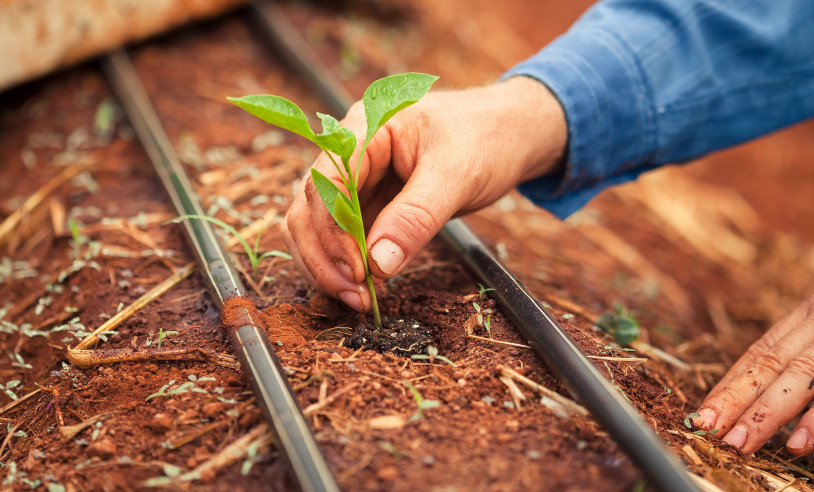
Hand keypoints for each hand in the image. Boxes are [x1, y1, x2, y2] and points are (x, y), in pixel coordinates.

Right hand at [281, 77, 566, 310]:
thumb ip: (417, 217)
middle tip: (355, 297)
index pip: (328, 181)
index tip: (357, 271)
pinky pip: (341, 235)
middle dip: (325, 256)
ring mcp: (357, 177)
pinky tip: (365, 287)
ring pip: (315, 225)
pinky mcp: (368, 201)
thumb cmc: (486, 138)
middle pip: (310, 206)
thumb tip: (378, 264)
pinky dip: (345, 264)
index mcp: (368, 127)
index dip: (333, 230)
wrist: (510, 133)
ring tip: (359, 299)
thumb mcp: (457, 175)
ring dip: (328, 265)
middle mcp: (352, 151)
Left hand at [694, 293, 813, 454]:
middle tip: (709, 432)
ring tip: (743, 443)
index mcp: (808, 315)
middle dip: (737, 401)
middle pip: (771, 364)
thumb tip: (768, 395)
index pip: (759, 353)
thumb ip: (802, 349)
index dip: (729, 384)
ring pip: (801, 376)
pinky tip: (800, 443)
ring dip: (769, 414)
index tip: (703, 413)